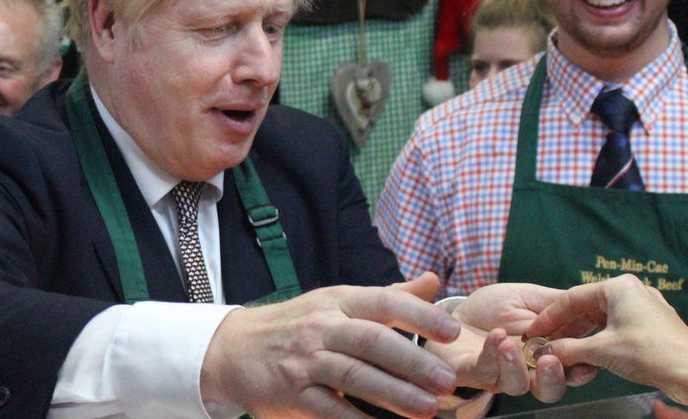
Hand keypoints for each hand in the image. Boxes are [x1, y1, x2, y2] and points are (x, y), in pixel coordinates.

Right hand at [201, 272, 460, 417]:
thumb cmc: (299, 324)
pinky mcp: (292, 394)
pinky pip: (328, 410)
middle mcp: (323, 327)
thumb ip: (389, 296)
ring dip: (393, 394)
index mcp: (339, 301)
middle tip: (448, 381)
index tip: (452, 332)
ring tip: (428, 409)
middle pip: (373, 341)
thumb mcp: (338, 301)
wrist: (234, 348)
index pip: (384, 302)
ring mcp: (306, 361)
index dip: (419, 316)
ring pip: (353, 376)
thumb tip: (433, 281)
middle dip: (413, 362)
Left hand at [426, 283, 595, 403]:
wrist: (455, 309)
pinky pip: (485, 370)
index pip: (572, 368)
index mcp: (547, 353)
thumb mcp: (529, 298)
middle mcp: (527, 371)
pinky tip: (496, 335)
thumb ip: (556, 306)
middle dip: (554, 378)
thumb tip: (589, 306)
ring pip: (517, 386)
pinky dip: (492, 353)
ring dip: (517, 366)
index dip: (582, 369)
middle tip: (550, 360)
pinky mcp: (472, 372)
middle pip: (550, 389)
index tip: (587, 362)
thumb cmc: (495, 307)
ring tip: (511, 343)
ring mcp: (499, 375)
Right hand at [526, 274, 687, 409]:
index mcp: (618, 287)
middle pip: (587, 307)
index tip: (534, 332)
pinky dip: (600, 339)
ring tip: (564, 350)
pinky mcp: (653, 325)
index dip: (549, 317)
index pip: (572, 298)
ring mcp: (645, 307)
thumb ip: (568, 349)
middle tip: (546, 342)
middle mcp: (632, 291)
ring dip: (582, 335)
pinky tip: (589, 354)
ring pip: (602, 319)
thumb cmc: (651, 353)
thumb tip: (544, 352)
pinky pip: (617, 328)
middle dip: (565, 327)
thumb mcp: (602, 351)